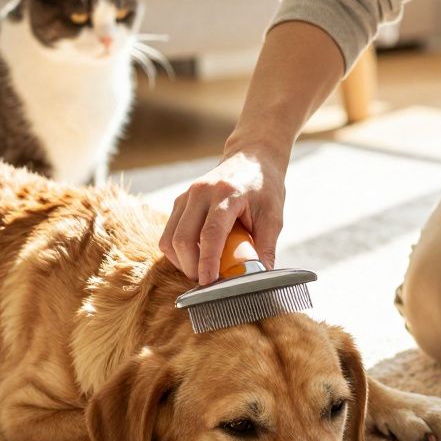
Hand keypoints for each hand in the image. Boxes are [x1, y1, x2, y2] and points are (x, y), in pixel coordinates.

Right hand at [159, 147, 286, 284]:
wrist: (251, 157)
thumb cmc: (264, 187)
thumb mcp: (273, 216)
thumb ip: (265, 247)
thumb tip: (261, 280)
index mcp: (226, 193)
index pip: (211, 233)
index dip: (207, 262)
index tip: (209, 284)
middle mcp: (201, 192)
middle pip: (182, 239)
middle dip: (191, 268)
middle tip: (209, 283)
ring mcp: (186, 196)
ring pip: (169, 239)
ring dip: (182, 262)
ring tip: (202, 271)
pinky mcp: (179, 202)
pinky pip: (168, 234)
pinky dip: (178, 252)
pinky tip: (196, 257)